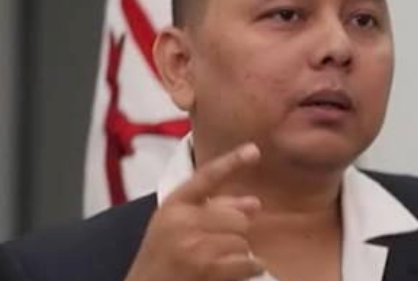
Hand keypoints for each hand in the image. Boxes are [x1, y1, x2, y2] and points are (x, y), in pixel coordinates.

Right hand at [124, 143, 263, 280]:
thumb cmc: (163, 258)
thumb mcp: (177, 226)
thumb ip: (212, 209)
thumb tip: (254, 203)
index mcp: (174, 205)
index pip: (207, 177)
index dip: (232, 162)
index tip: (254, 150)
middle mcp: (182, 220)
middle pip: (236, 216)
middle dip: (237, 232)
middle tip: (222, 245)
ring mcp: (193, 244)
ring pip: (241, 240)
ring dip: (239, 253)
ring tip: (221, 260)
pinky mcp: (204, 267)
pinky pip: (245, 261)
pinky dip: (250, 268)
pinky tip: (243, 270)